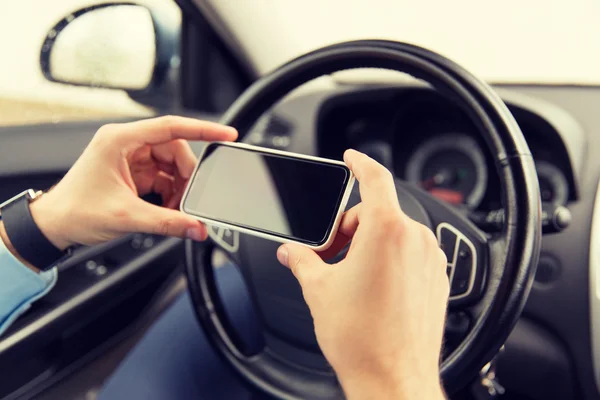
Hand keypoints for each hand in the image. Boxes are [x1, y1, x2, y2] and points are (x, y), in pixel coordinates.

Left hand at [28, 116, 236, 249]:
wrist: (53, 225)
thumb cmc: (74, 211)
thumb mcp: (126, 217)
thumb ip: (167, 222)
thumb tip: (196, 227)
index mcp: (120, 140)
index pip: (171, 126)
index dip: (203, 129)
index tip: (226, 134)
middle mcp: (126, 143)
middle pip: (175, 149)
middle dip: (187, 174)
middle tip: (193, 197)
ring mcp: (130, 157)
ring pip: (171, 164)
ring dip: (180, 186)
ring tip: (177, 208)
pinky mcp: (133, 172)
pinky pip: (164, 177)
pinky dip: (172, 192)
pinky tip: (170, 208)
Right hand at [276, 149, 448, 399]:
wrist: (393, 379)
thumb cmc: (363, 339)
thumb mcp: (319, 290)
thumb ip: (303, 260)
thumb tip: (293, 252)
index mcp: (387, 231)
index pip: (375, 179)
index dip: (360, 163)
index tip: (352, 158)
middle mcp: (415, 240)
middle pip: (377, 212)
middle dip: (349, 226)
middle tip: (329, 254)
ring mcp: (430, 260)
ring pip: (393, 233)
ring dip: (369, 244)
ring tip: (349, 276)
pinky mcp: (437, 279)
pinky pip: (409, 253)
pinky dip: (388, 258)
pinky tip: (371, 287)